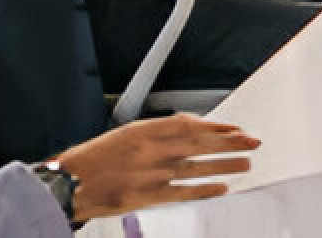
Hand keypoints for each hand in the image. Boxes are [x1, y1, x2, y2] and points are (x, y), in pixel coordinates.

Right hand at [55, 115, 260, 222]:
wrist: (70, 183)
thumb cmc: (93, 160)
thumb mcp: (124, 134)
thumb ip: (155, 132)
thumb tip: (186, 127)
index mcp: (143, 130)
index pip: (188, 125)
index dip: (214, 127)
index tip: (233, 128)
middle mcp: (150, 150)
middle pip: (198, 144)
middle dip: (229, 143)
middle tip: (251, 142)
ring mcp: (150, 173)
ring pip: (196, 167)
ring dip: (224, 165)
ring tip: (245, 164)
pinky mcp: (148, 196)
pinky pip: (183, 192)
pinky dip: (205, 189)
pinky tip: (222, 188)